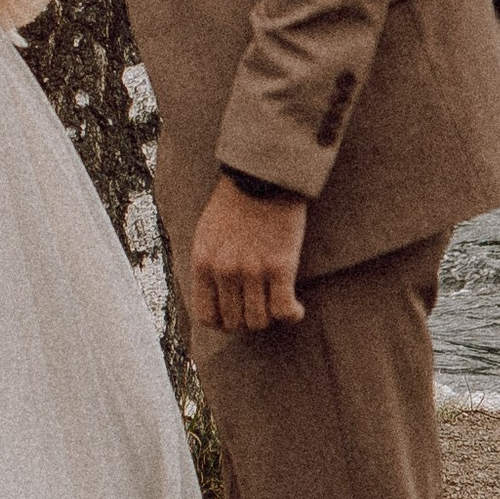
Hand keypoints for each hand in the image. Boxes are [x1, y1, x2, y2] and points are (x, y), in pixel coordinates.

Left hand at [190, 179, 307, 333]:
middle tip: (261, 306)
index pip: (206, 316)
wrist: (264, 176)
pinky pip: (284, 310)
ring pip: (259, 321)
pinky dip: (292, 315)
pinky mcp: (280, 265)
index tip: (236, 315)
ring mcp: (252, 269)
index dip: (222, 323)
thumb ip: (208, 264)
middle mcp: (224, 270)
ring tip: (278, 306)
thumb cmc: (236, 202)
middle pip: (234, 322)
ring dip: (270, 318)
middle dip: (248, 320)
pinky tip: (296, 309)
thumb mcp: (206, 233)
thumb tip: (213, 294)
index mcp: (203, 263)